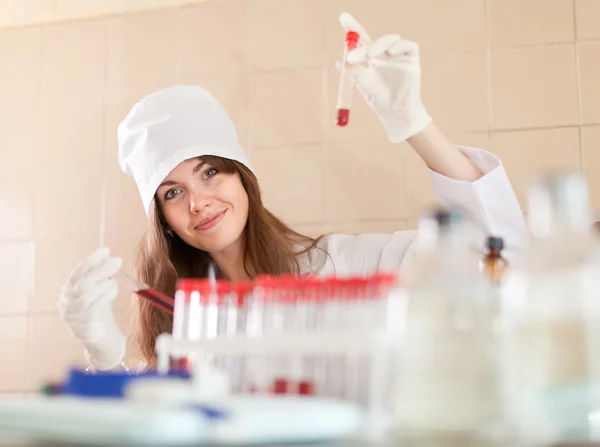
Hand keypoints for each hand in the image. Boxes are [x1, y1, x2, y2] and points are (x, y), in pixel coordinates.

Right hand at [58, 248, 125, 370]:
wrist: (102, 346)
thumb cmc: (101, 317)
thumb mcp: (99, 295)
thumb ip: (100, 280)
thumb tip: (108, 258)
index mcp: (68, 296)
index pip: (77, 274)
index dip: (91, 261)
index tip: (105, 250)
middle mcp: (66, 306)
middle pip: (80, 284)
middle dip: (99, 270)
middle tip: (117, 260)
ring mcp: (73, 318)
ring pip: (84, 296)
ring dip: (102, 284)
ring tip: (114, 282)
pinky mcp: (84, 328)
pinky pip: (93, 308)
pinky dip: (104, 296)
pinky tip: (112, 291)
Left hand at [338, 12, 432, 142]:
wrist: (395, 114)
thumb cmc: (379, 101)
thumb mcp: (363, 85)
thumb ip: (353, 72)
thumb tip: (339, 62)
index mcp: (371, 58)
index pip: (361, 39)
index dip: (353, 28)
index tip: (343, 18)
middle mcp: (385, 54)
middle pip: (374, 37)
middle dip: (362, 39)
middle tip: (353, 54)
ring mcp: (399, 56)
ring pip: (390, 40)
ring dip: (378, 44)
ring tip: (369, 56)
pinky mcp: (412, 60)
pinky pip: (409, 45)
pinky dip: (399, 46)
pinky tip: (391, 52)